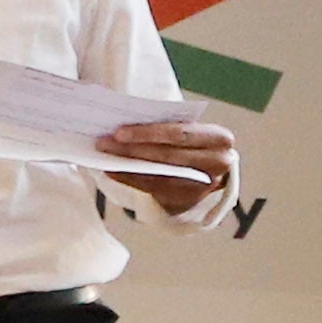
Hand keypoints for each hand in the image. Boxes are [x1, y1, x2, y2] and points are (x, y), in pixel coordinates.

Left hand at [94, 117, 236, 213]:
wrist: (207, 173)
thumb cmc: (191, 144)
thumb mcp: (188, 132)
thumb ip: (166, 126)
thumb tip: (121, 123)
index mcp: (219, 138)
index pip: (180, 133)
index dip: (148, 133)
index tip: (118, 132)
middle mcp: (218, 162)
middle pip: (167, 155)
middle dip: (132, 149)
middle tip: (103, 143)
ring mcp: (206, 184)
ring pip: (160, 174)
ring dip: (127, 164)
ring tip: (104, 156)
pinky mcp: (189, 199)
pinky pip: (154, 189)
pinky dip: (130, 179)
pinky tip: (111, 171)